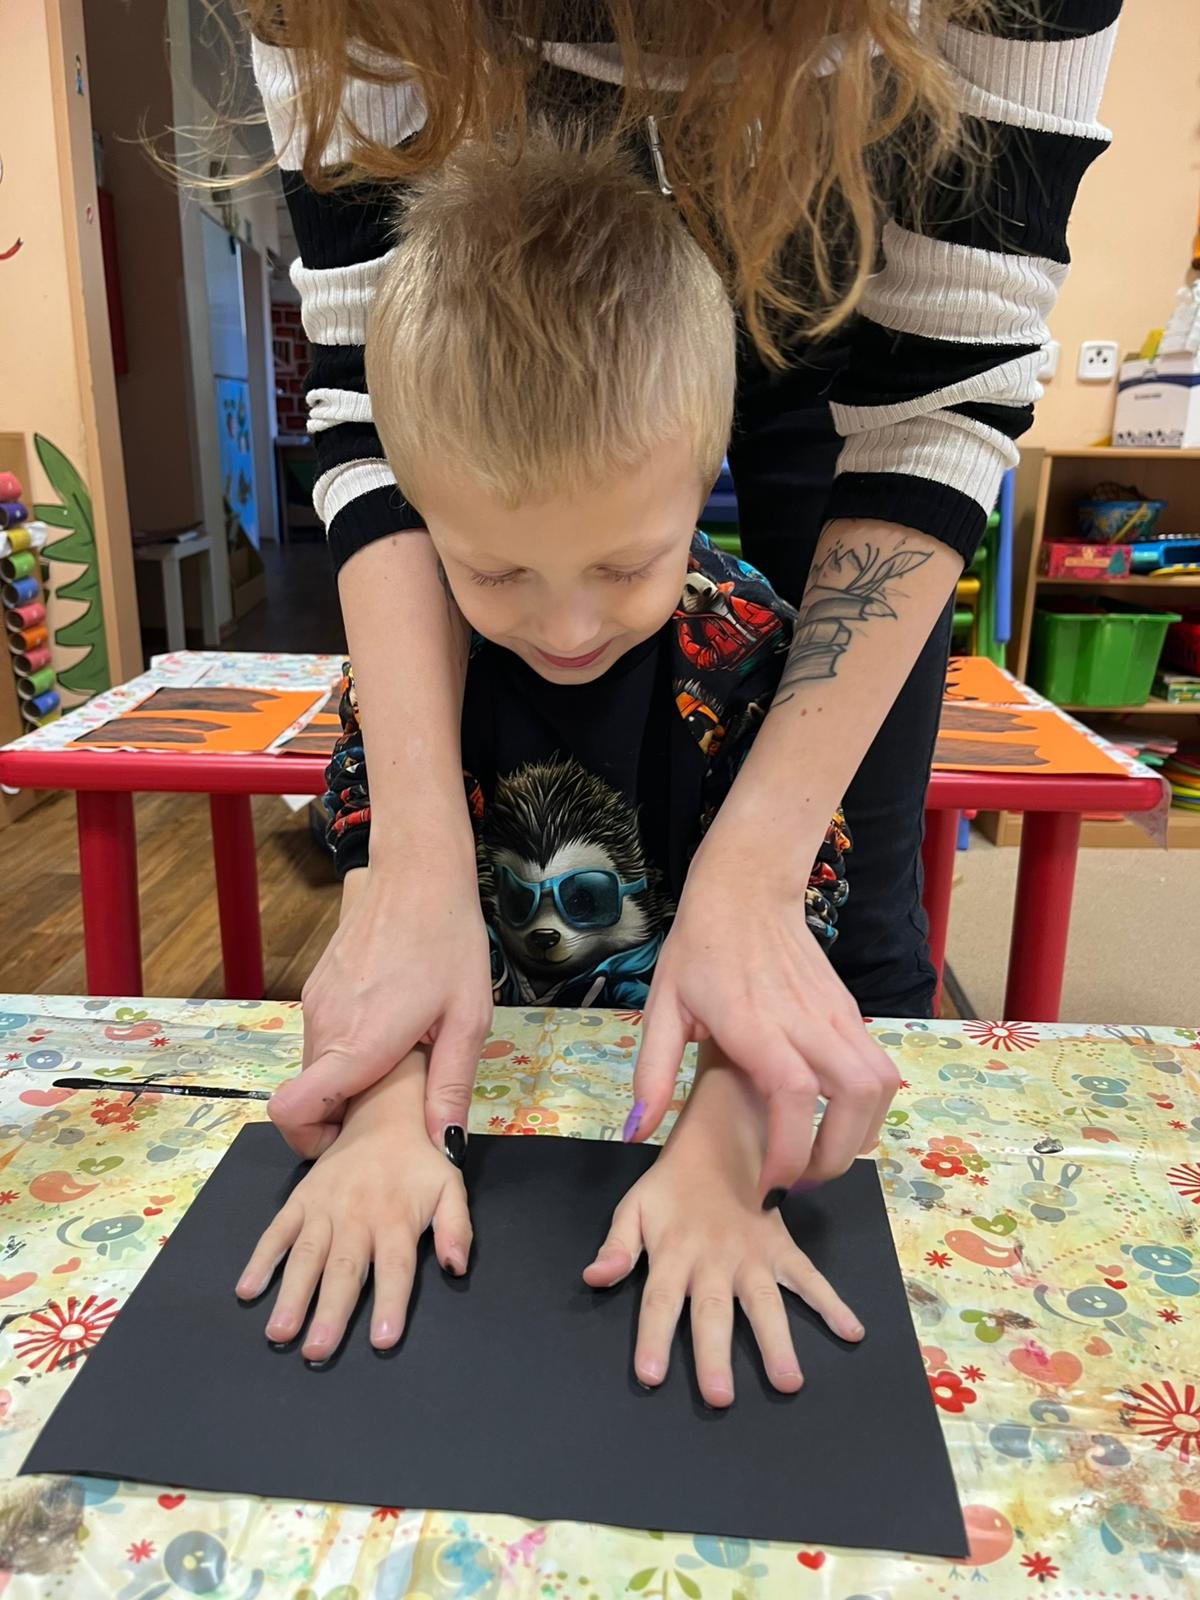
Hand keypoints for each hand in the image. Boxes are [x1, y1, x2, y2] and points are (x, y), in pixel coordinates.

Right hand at [236, 1054, 470, 1359]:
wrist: (383, 1116)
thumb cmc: (419, 1163)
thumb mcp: (450, 1189)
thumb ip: (456, 1228)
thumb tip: (456, 1268)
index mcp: (396, 1219)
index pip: (395, 1268)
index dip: (390, 1303)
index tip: (381, 1341)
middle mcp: (357, 1216)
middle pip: (344, 1270)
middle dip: (329, 1312)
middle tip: (315, 1352)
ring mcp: (324, 1209)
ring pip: (306, 1256)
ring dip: (291, 1295)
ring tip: (278, 1332)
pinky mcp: (300, 1200)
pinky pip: (276, 1231)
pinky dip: (261, 1259)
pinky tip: (247, 1289)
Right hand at [270, 856, 492, 1158]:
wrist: (418, 873)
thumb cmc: (449, 941)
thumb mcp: (467, 1020)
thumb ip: (449, 1087)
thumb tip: (442, 1146)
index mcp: (358, 1044)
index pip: (292, 1112)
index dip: (312, 1140)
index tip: (350, 1139)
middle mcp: (325, 1026)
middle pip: (310, 1097)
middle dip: (342, 1111)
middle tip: (395, 1097)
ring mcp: (315, 1003)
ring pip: (316, 1065)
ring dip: (348, 1076)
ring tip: (399, 1055)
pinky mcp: (316, 986)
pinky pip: (322, 1034)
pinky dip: (346, 1045)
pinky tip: (389, 1022)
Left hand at [584, 1051, 862, 1406]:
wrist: (719, 1144)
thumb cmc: (671, 1188)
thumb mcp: (635, 1209)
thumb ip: (618, 1246)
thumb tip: (594, 1278)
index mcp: (673, 1254)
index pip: (658, 1302)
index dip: (653, 1338)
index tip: (651, 1376)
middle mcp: (713, 1260)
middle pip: (711, 1312)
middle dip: (714, 1354)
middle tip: (719, 1397)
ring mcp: (752, 1256)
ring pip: (764, 1303)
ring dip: (776, 1342)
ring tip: (788, 1382)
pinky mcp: (781, 1249)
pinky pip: (809, 1277)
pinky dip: (831, 1303)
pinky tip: (851, 1331)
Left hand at [630, 831, 898, 1202]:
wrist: (748, 888)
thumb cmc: (701, 947)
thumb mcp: (663, 1006)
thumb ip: (653, 1073)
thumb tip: (637, 1130)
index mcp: (756, 1023)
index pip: (792, 1094)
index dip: (790, 1148)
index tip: (771, 1181)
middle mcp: (806, 1022)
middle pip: (853, 1098)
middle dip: (835, 1155)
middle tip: (800, 1179)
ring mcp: (837, 1016)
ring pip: (879, 1085)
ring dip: (861, 1132)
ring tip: (824, 1154)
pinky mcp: (850, 1012)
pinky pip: (877, 1068)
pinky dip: (868, 1106)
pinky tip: (836, 1119)